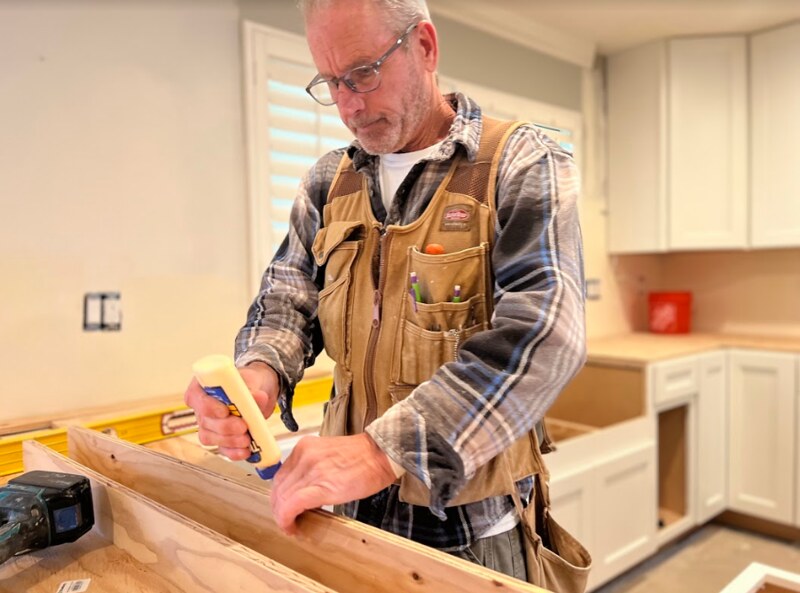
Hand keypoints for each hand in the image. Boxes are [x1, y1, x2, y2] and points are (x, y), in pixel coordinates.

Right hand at [183, 362, 279, 460]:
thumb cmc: (247, 382)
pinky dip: (234, 452)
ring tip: (247, 438)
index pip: (197, 398)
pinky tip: (245, 451)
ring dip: (230, 440)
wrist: (257, 392)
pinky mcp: (219, 439)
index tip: (225, 411)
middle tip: (242, 426)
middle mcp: (200, 408)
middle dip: (225, 427)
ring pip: (211, 437)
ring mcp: (208, 425)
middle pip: (205, 421)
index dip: (210, 407)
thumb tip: (259, 397)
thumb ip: (252, 389)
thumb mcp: (251, 379)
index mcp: (201, 387)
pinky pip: (222, 449)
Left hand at [270, 433, 396, 534]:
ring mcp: (311, 470)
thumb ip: (311, 468)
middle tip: (286, 521)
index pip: (280, 476)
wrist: (381, 454)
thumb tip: (300, 492)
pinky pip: (293, 505)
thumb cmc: (362, 457)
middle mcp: (304, 456)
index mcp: (304, 447)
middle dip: (278, 508)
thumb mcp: (328, 455)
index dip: (278, 496)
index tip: (282, 508)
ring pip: (283, 498)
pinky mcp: (321, 486)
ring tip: (291, 526)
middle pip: (278, 488)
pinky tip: (292, 528)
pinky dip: (287, 519)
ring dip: (283, 517)